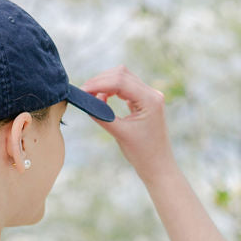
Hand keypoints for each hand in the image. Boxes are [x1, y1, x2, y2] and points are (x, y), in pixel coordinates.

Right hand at [75, 65, 175, 179]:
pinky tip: (103, 99)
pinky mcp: (145, 101)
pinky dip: (112, 90)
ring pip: (124, 78)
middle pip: (122, 74)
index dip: (99, 83)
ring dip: (106, 84)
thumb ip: (102, 116)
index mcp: (150, 100)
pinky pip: (126, 87)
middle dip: (101, 80)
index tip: (83, 91)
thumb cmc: (142, 153)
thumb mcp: (119, 134)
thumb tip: (85, 102)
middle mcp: (152, 94)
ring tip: (92, 97)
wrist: (158, 166)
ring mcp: (150, 96)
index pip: (120, 81)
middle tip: (84, 92)